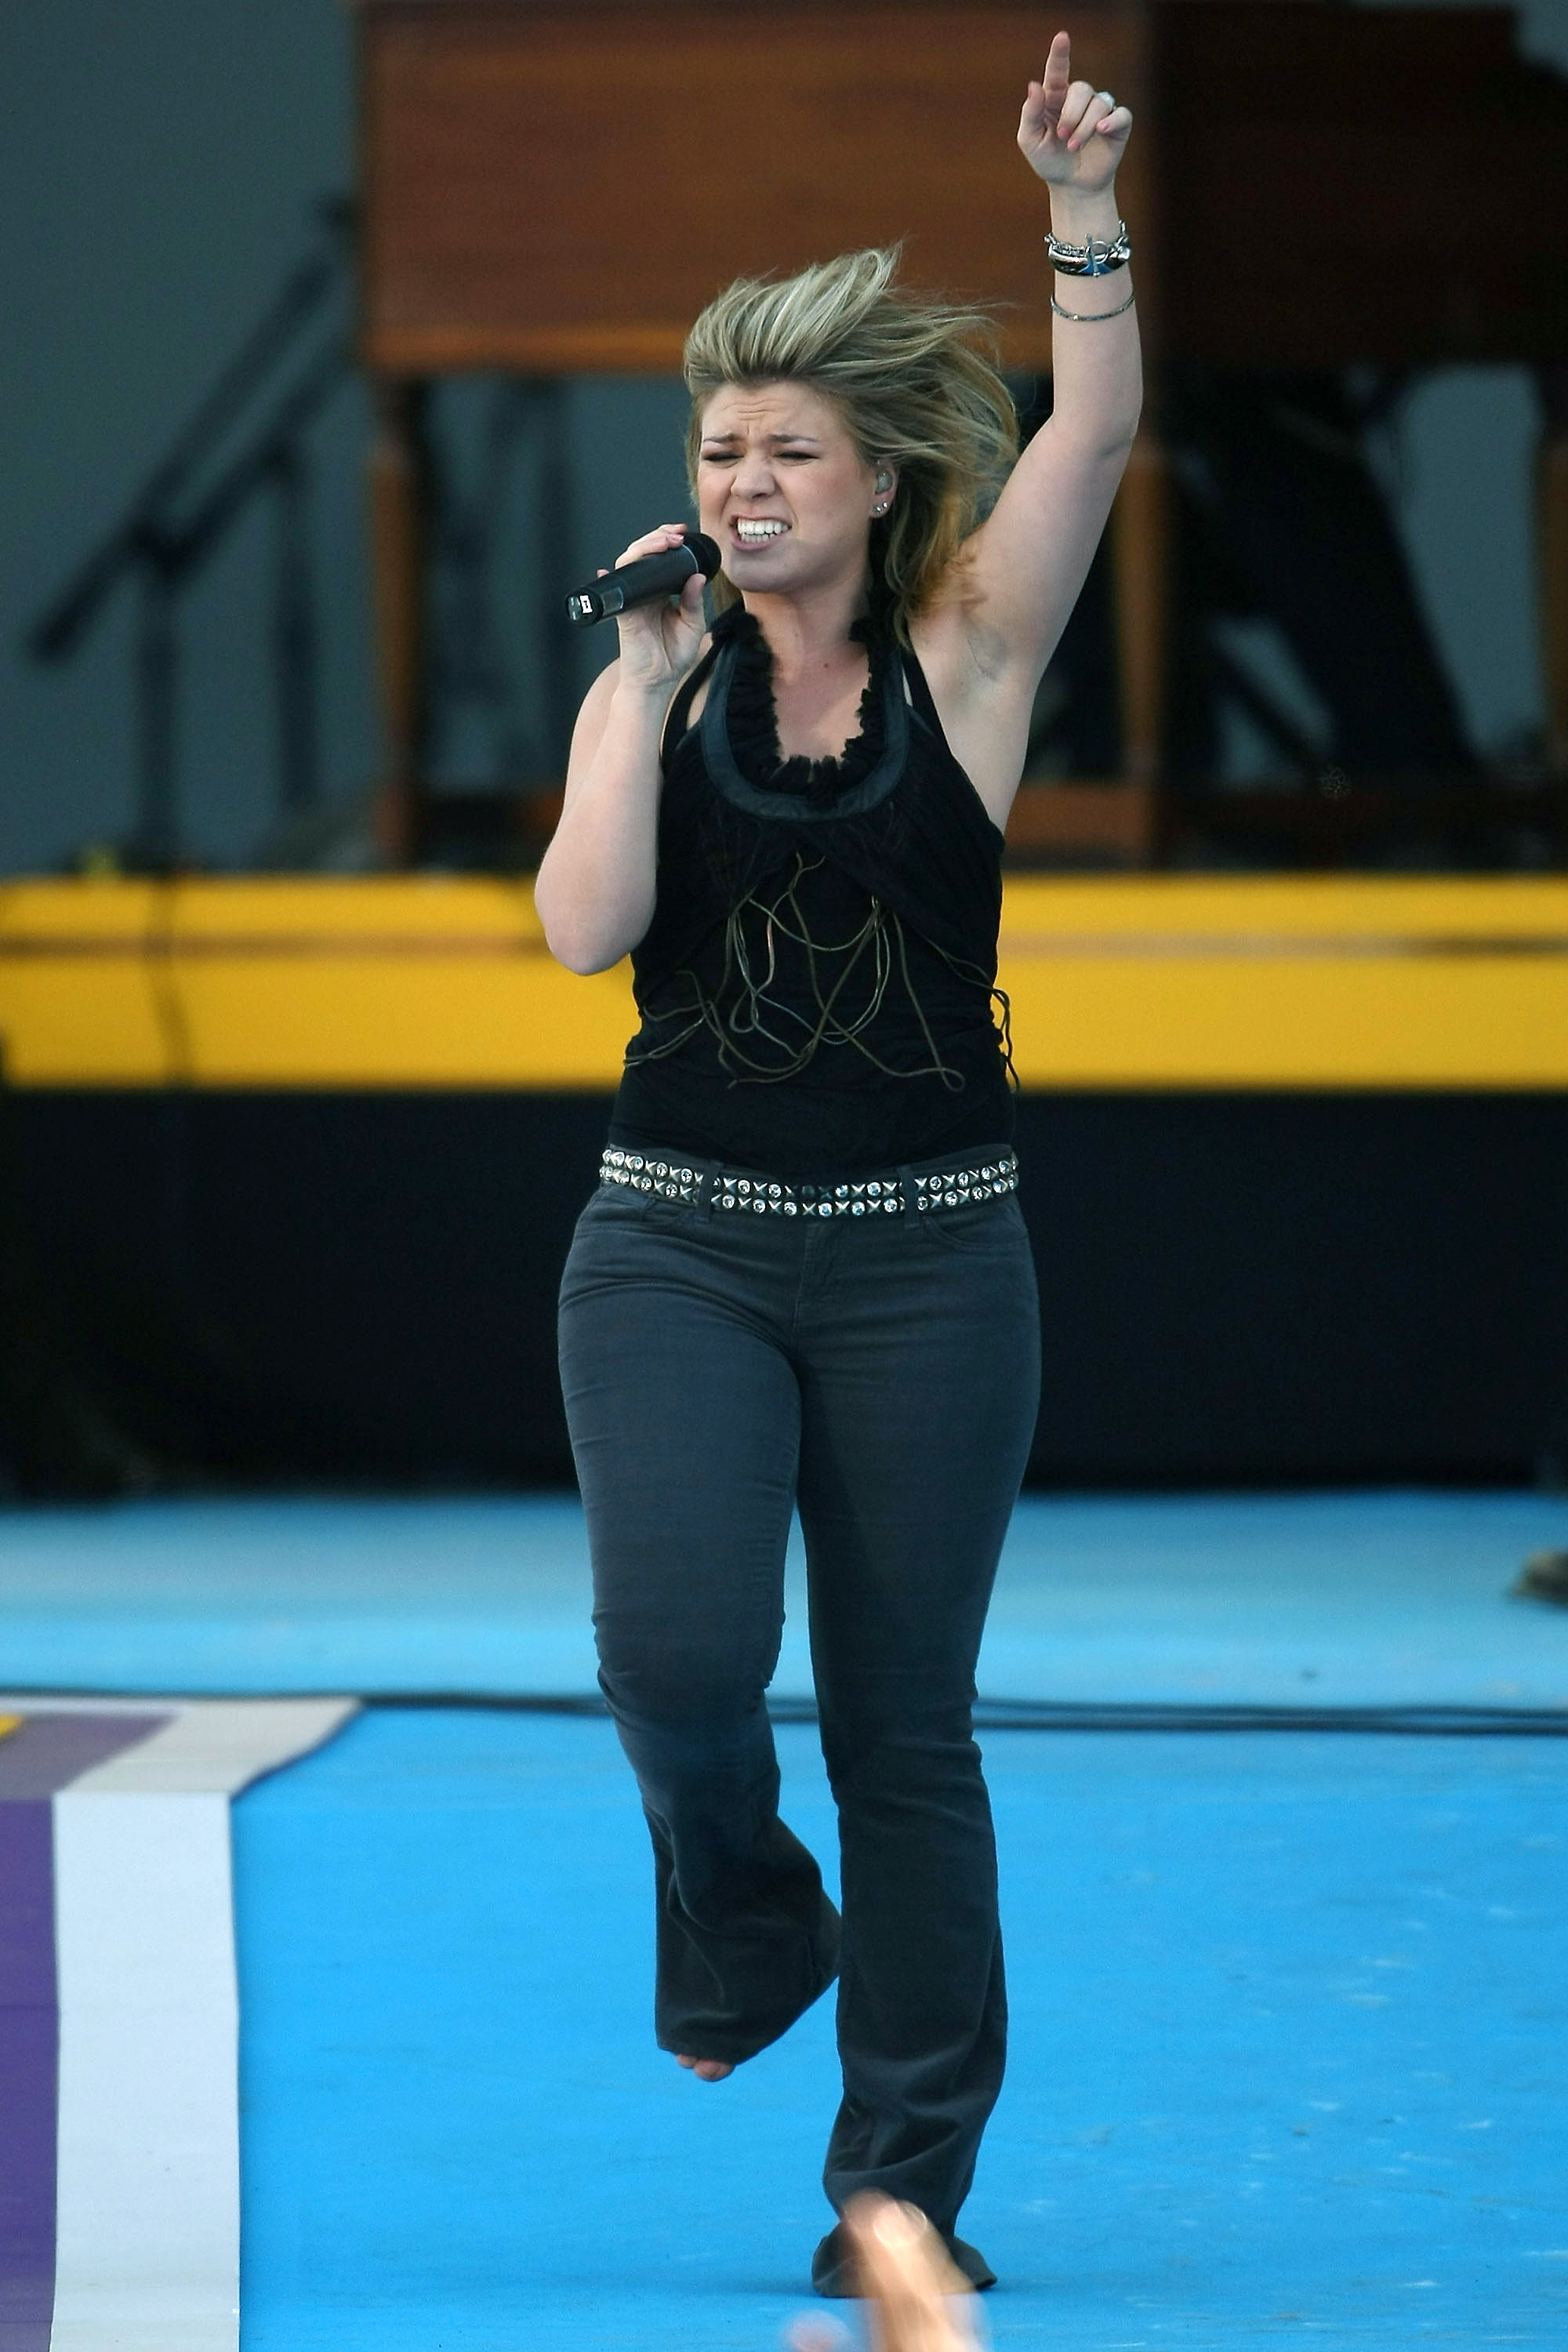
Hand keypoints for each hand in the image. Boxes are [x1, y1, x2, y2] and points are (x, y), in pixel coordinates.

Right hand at [606, 523, 708, 692]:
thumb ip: (694, 602)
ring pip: (629, 563)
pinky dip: (610, 577)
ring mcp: (633, 599)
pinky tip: (608, 570)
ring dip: (644, 548)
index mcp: (662, 592)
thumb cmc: (672, 657)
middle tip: (675, 535)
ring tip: (663, 544)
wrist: (658, 682)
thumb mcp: (693, 626)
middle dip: (657, 537)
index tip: (682, 534)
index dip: (668, 541)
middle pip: (643, 553)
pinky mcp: (624, 612)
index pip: (661, 558)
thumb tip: (698, 576)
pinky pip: (615, 590)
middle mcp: (646, 591)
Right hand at [789, 2197, 979, 2351]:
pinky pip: (960, 2315)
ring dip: (922, 2257)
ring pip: (944, 2301)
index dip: (872, 2256)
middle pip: (917, 2295)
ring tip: (902, 2219)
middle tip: (876, 2204)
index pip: (886, 2302)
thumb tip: (800, 2324)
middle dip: (896, 2247)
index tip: (858, 2215)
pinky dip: (944, 2282)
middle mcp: (932, 2351)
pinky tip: (934, 2268)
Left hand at [1018, 30, 1131, 192]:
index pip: (1058, 71)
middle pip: (1081, 89)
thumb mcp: (1031, 141)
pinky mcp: (1117, 125)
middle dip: (1071, 114)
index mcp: (1056, 98)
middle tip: (1062, 137)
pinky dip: (1111, 121)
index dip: (1060, 53)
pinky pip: (1120, 114)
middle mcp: (1079, 99)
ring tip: (1073, 146)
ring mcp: (1100, 110)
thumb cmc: (1049, 161)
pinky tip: (1101, 130)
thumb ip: (1030, 114)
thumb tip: (1033, 85)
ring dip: (1084, 127)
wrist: (1072, 186)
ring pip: (1098, 104)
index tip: (1061, 37)